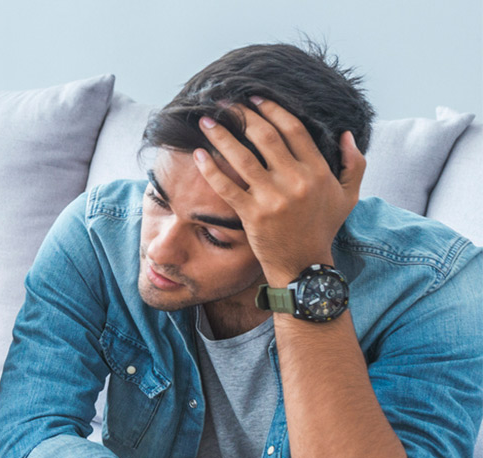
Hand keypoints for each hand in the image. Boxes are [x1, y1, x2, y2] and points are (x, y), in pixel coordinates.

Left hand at [193, 98, 365, 285]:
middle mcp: (295, 181)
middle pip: (265, 137)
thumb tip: (347, 134)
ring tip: (206, 120)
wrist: (304, 265)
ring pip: (242, 157)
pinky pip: (227, 186)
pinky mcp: (252, 215)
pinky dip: (211, 169)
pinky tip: (198, 154)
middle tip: (224, 102)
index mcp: (317, 171)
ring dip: (221, 136)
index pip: (293, 130)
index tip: (254, 98)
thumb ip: (354, 164)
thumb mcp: (348, 196)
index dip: (272, 110)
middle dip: (242, 115)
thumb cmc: (323, 228)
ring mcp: (272, 198)